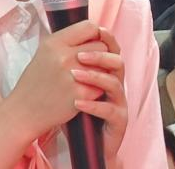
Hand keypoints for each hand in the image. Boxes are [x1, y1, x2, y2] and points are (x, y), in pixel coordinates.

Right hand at [4, 21, 112, 136]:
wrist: (24, 112)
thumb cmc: (36, 82)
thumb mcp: (45, 53)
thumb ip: (68, 42)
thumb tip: (97, 33)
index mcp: (54, 42)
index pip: (89, 27)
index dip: (96, 35)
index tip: (93, 44)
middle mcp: (63, 56)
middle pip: (101, 46)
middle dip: (100, 55)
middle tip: (92, 65)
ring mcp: (72, 75)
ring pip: (104, 65)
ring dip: (101, 72)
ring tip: (90, 78)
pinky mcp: (80, 93)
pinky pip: (102, 84)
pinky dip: (97, 89)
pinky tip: (86, 92)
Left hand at [72, 26, 127, 165]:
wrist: (88, 141)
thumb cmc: (77, 110)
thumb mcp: (72, 84)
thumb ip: (71, 64)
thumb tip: (54, 40)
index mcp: (107, 72)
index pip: (111, 49)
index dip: (103, 38)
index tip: (89, 32)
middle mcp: (117, 84)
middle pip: (116, 61)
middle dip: (97, 55)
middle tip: (78, 54)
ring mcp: (119, 102)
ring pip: (114, 83)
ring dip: (94, 76)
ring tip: (75, 75)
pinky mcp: (118, 120)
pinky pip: (109, 109)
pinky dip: (93, 105)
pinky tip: (77, 102)